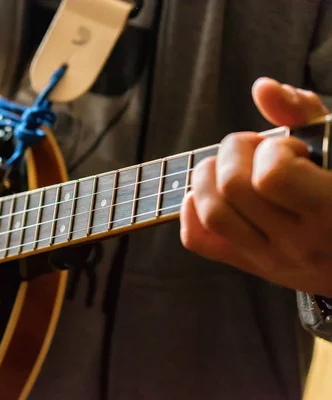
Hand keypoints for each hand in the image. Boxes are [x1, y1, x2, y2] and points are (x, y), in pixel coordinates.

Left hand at [180, 78, 331, 295]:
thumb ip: (305, 114)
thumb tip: (263, 88)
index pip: (272, 176)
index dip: (273, 150)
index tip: (292, 148)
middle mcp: (299, 243)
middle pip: (233, 187)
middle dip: (236, 151)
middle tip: (258, 150)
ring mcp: (270, 259)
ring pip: (211, 213)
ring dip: (210, 176)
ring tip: (234, 166)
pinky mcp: (249, 265)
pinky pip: (197, 240)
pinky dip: (192, 210)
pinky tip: (213, 192)